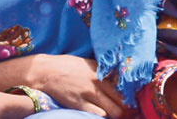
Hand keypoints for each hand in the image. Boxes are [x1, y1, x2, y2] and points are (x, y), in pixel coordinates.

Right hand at [4, 55, 126, 118]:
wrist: (46, 71)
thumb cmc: (66, 66)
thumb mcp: (87, 63)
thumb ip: (101, 72)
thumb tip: (114, 80)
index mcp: (100, 73)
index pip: (122, 89)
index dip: (128, 99)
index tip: (130, 104)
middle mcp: (97, 83)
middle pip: (119, 103)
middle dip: (124, 111)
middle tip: (125, 114)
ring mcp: (87, 95)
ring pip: (110, 112)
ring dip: (112, 115)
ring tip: (112, 115)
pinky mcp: (78, 104)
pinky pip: (95, 115)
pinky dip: (100, 117)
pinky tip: (99, 116)